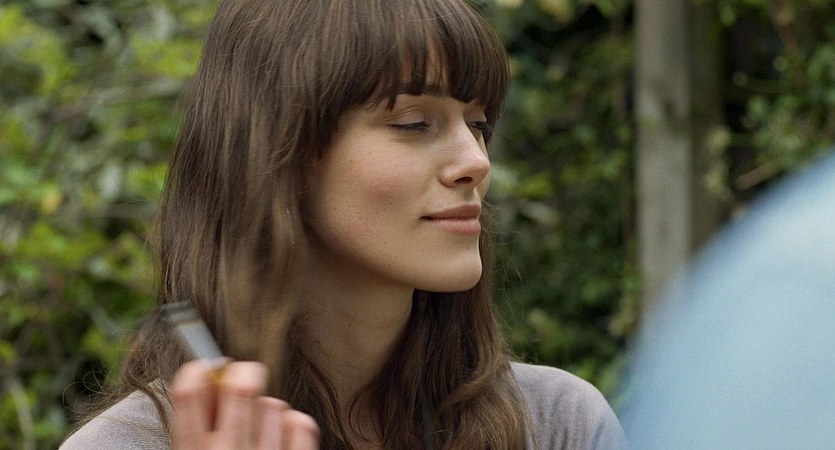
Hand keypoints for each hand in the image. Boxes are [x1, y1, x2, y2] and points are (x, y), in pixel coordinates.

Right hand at [171, 361, 318, 448]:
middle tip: (242, 380)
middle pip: (241, 387)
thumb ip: (195, 430)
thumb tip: (212, 377)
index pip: (190, 390)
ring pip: (273, 404)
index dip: (199, 369)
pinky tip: (283, 436)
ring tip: (257, 430)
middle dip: (243, 375)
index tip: (206, 369)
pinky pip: (301, 424)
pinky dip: (295, 424)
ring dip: (267, 410)